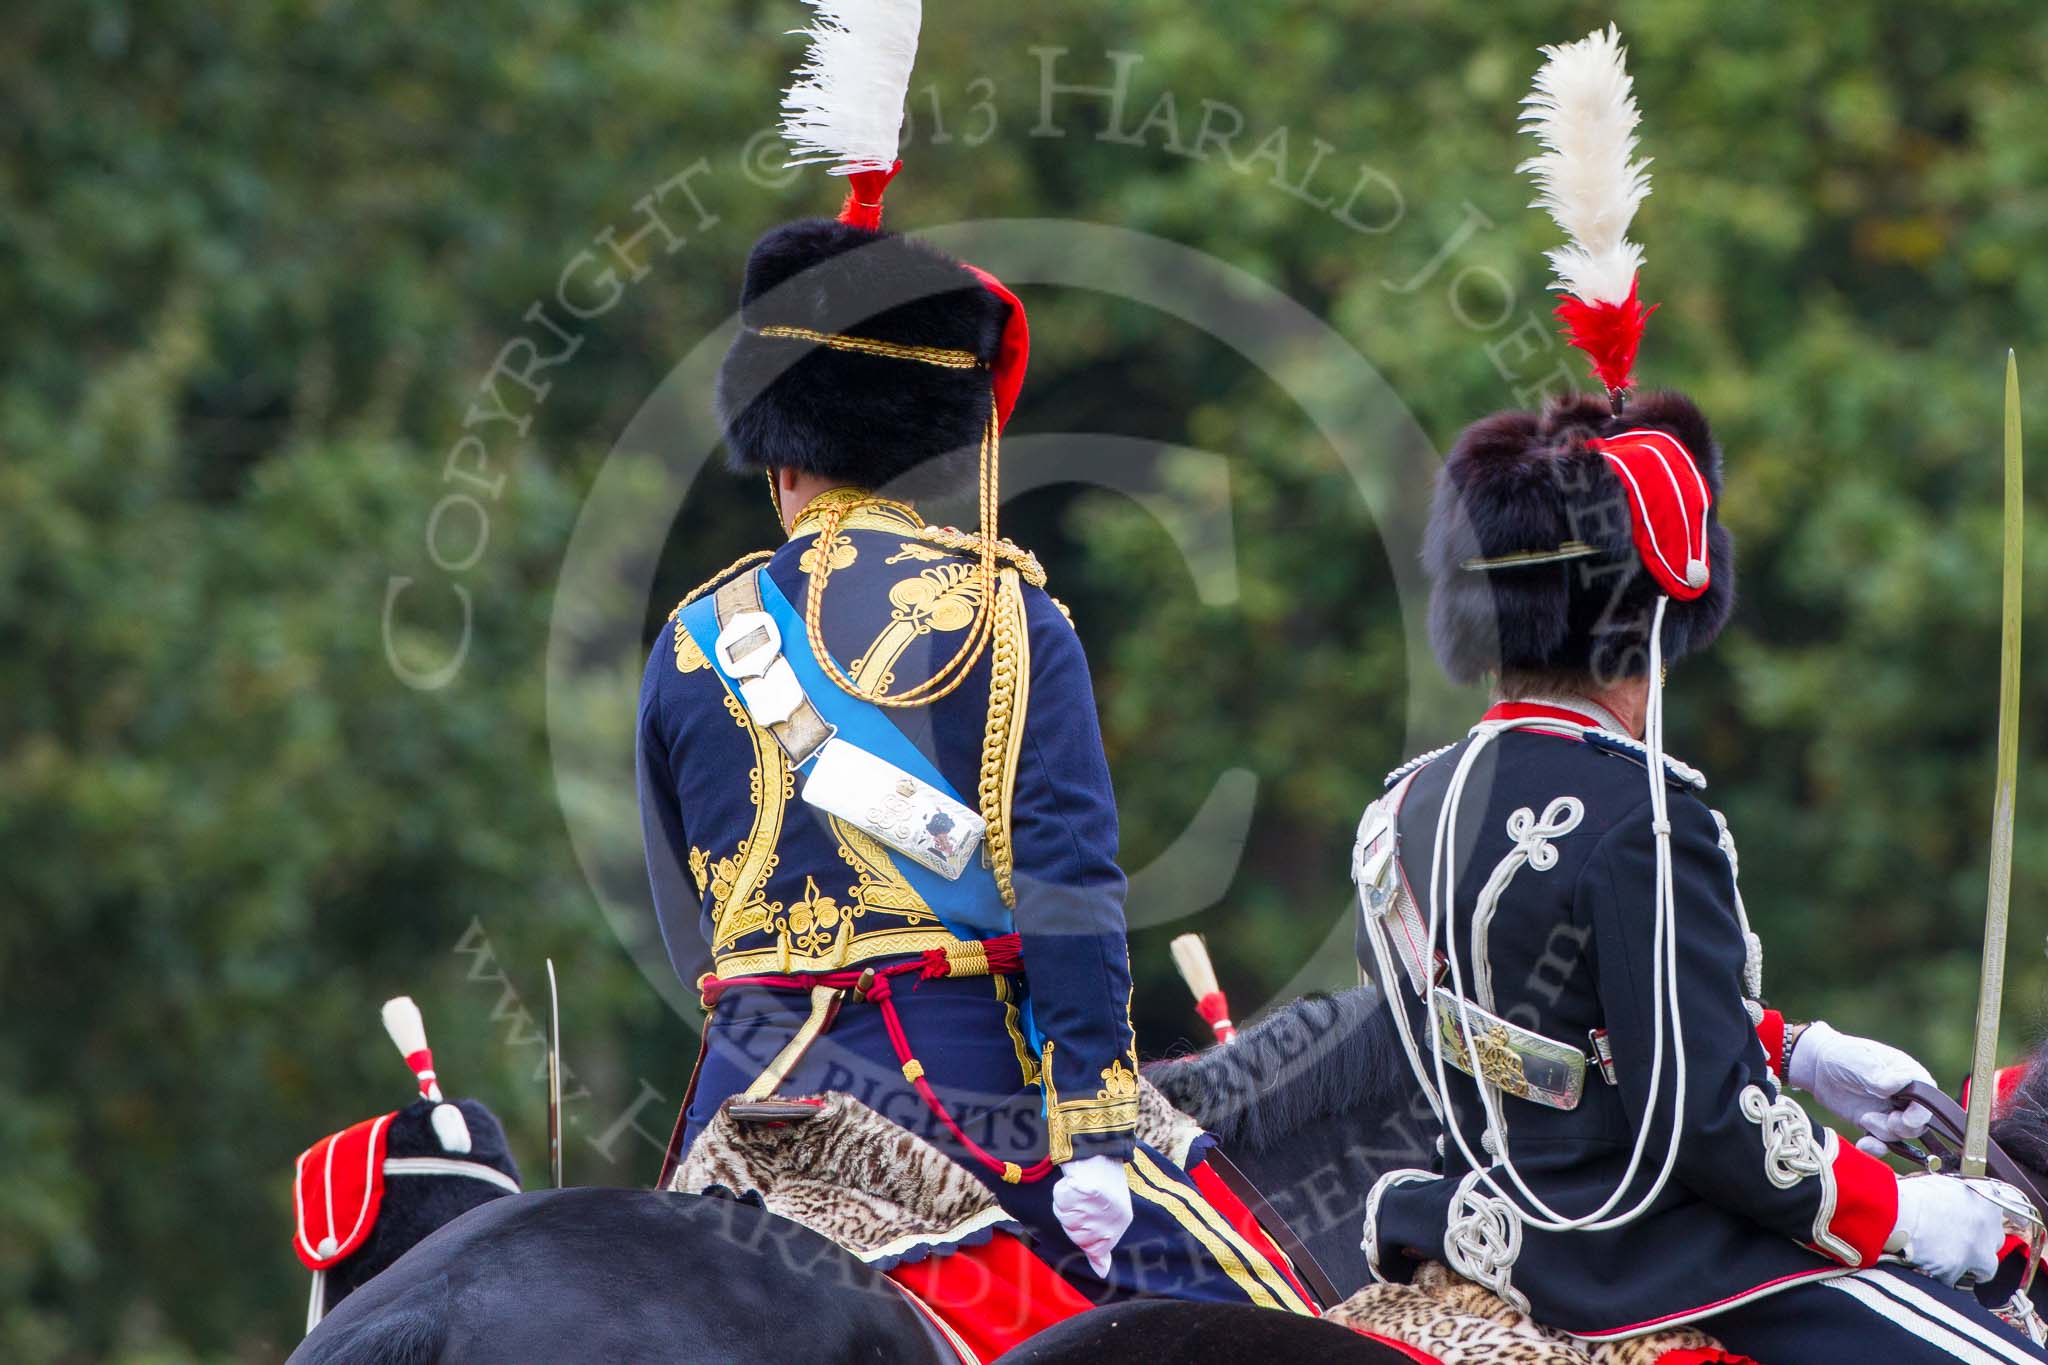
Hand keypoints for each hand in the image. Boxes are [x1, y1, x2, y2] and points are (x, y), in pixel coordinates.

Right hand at [1052, 1154, 1132, 1277]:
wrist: (1096, 1152)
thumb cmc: (1101, 1186)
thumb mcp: (1107, 1217)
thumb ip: (1101, 1247)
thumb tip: (1102, 1273)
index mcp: (1120, 1222)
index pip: (1092, 1249)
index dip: (1082, 1232)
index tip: (1088, 1214)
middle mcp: (1111, 1217)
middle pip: (1076, 1235)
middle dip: (1073, 1219)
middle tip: (1082, 1200)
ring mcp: (1097, 1205)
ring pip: (1067, 1219)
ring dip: (1067, 1205)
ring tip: (1079, 1190)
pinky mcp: (1083, 1191)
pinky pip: (1061, 1203)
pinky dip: (1062, 1193)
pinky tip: (1073, 1183)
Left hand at [1787, 1020, 1934, 1156]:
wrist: (1818, 1066)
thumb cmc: (1844, 1055)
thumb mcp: (1861, 1061)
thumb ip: (1881, 1076)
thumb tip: (1902, 1083)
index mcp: (1910, 1077)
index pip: (1928, 1101)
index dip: (1921, 1114)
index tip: (1905, 1118)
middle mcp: (1905, 1097)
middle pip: (1918, 1124)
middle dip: (1902, 1128)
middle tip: (1881, 1120)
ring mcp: (1889, 1112)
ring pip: (1899, 1135)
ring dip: (1883, 1133)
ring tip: (1864, 1118)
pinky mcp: (1873, 1124)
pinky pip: (1882, 1144)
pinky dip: (1874, 1148)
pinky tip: (1863, 1143)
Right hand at [1889, 1175, 2005, 1285]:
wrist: (1896, 1211)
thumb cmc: (1913, 1195)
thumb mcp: (1944, 1186)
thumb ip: (1962, 1197)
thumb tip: (1958, 1204)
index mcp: (1987, 1203)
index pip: (1996, 1216)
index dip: (1983, 1222)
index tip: (1976, 1226)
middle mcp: (1989, 1228)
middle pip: (1994, 1242)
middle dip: (1981, 1244)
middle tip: (1961, 1242)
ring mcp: (1977, 1251)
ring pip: (1985, 1268)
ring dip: (1973, 1267)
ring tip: (1953, 1264)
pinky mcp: (1959, 1269)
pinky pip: (1957, 1279)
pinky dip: (1945, 1276)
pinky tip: (1931, 1269)